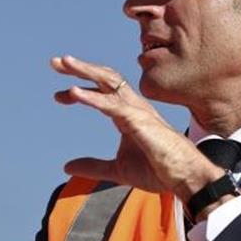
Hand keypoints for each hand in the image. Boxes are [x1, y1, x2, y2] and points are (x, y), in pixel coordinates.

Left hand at [52, 55, 221, 199]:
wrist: (185, 177)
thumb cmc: (159, 171)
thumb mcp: (118, 169)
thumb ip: (93, 166)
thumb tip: (67, 166)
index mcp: (129, 115)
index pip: (104, 92)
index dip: (81, 91)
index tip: (59, 96)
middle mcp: (134, 107)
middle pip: (106, 78)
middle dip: (80, 69)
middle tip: (55, 63)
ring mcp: (138, 111)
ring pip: (110, 81)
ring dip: (85, 71)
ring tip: (63, 62)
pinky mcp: (139, 120)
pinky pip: (112, 104)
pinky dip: (92, 97)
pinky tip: (74, 93)